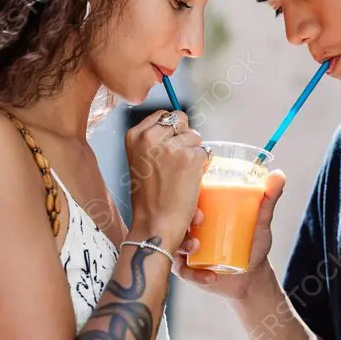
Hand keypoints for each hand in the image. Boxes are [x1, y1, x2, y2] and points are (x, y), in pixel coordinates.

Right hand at [125, 110, 208, 250]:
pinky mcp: (190, 157)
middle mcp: (151, 136)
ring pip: (195, 136)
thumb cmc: (149, 199)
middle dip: (184, 138)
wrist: (155, 224)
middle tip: (177, 163)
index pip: (164, 115)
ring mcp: (171, 146)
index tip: (170, 147)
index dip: (172, 131)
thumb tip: (179, 128)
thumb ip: (155, 142)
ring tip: (181, 175)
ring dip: (194, 153)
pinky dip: (202, 167)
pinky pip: (205, 153)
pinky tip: (189, 181)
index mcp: (135, 135)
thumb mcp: (141, 161)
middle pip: (181, 120)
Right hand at [174, 169, 286, 299]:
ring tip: (197, 246)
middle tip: (198, 218)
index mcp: (203, 210)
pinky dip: (195, 274)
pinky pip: (182, 271)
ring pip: (174, 243)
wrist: (251, 277)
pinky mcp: (186, 269)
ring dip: (183, 244)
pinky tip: (210, 277)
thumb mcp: (260, 221)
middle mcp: (190, 227)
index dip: (186, 191)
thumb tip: (279, 174)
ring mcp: (186, 248)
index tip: (197, 191)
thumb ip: (268, 199)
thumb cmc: (252, 244)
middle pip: (175, 217)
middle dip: (182, 216)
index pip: (187, 196)